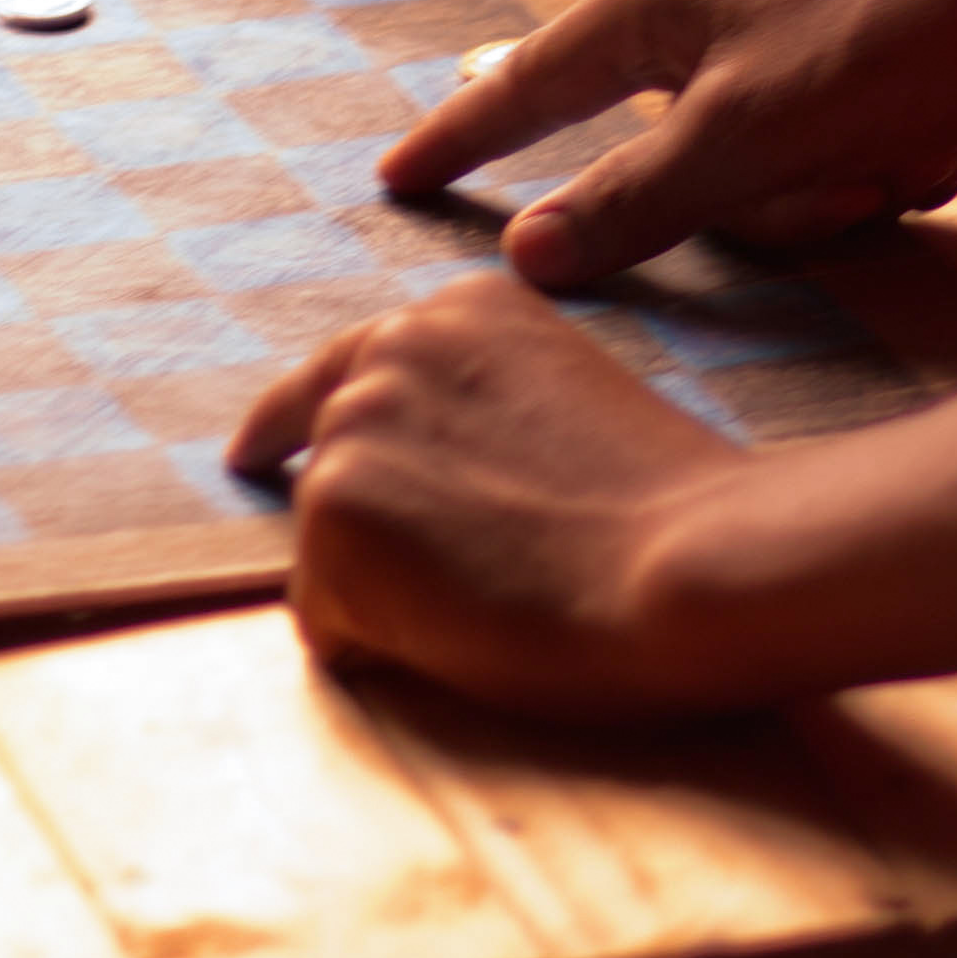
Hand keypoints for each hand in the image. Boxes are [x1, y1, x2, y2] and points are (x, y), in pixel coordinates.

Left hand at [230, 274, 755, 714]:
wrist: (698, 564)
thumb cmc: (671, 515)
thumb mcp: (568, 408)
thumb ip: (485, 412)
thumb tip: (428, 484)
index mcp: (462, 309)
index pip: (346, 371)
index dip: (299, 426)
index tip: (258, 455)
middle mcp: (391, 345)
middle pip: (330, 463)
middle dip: (371, 528)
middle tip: (465, 581)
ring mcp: (354, 426)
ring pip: (328, 549)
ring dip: (384, 591)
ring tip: (492, 606)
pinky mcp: (333, 515)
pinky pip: (327, 622)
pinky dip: (377, 648)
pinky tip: (465, 639)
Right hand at [376, 0, 956, 288]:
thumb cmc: (899, 41)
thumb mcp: (747, 142)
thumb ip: (631, 205)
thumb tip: (527, 256)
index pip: (529, 81)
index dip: (464, 139)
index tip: (395, 178)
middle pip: (677, 148)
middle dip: (761, 195)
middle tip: (830, 181)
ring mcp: (802, 13)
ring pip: (768, 163)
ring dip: (836, 186)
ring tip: (902, 151)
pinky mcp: (877, 45)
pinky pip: (838, 145)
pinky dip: (886, 162)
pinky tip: (946, 137)